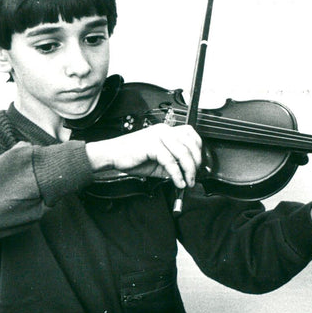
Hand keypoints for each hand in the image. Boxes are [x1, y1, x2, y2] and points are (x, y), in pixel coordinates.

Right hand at [85, 124, 201, 188]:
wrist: (112, 155)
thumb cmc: (133, 157)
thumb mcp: (158, 162)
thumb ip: (173, 164)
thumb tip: (188, 174)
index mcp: (166, 131)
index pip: (191, 134)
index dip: (198, 149)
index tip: (198, 164)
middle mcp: (164, 130)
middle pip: (190, 144)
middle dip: (196, 163)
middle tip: (194, 176)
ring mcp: (158, 136)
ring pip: (183, 153)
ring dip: (189, 170)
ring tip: (188, 182)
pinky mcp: (152, 145)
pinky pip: (170, 161)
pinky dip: (177, 174)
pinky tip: (178, 182)